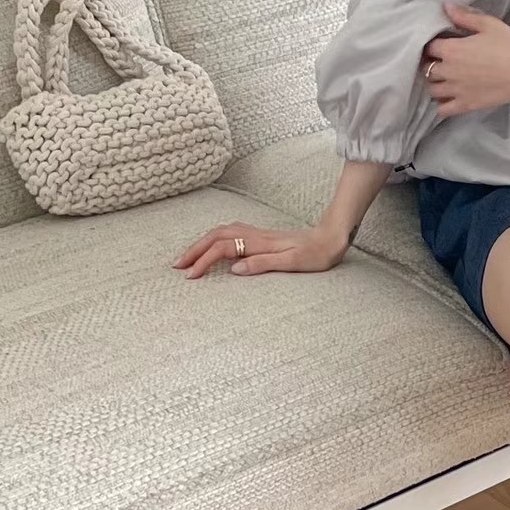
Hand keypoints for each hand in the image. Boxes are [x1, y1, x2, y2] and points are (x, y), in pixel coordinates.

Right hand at [173, 220, 352, 278]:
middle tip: (176, 266)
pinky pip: (231, 234)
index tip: (191, 277)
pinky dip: (214, 239)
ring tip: (188, 257)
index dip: (204, 261)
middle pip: (216, 236)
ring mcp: (258, 234)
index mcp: (260, 242)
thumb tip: (235, 269)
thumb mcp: (293, 263)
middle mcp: (256, 235)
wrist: (333, 237)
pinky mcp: (262, 236)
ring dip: (202, 243)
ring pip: (221, 233)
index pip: (223, 249)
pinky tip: (212, 246)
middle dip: (194, 250)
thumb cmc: (317, 254)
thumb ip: (263, 264)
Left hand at [424, 2, 509, 115]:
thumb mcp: (487, 24)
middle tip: (441, 61)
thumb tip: (445, 7)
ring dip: (434, 83)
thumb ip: (463, 17)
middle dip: (431, 64)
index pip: (428, 47)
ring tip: (444, 79)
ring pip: (431, 89)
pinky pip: (442, 110)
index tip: (439, 44)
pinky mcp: (466, 105)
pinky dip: (441, 104)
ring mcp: (456, 90)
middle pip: (427, 69)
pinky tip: (449, 97)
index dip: (432, 45)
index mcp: (452, 50)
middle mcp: (449, 71)